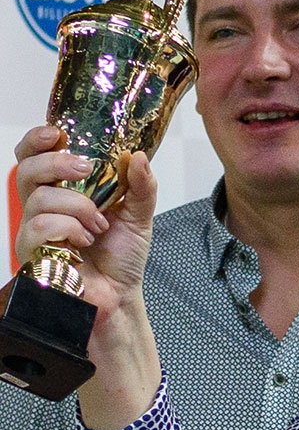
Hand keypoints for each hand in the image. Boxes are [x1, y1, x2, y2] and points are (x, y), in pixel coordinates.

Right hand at [14, 123, 156, 320]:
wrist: (120, 295)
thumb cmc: (121, 257)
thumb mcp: (138, 216)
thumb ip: (141, 186)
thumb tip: (138, 156)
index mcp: (61, 189)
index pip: (34, 155)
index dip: (37, 139)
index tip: (57, 133)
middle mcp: (42, 206)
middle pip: (26, 168)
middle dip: (56, 163)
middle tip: (85, 169)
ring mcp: (33, 229)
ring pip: (39, 198)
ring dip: (76, 206)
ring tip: (99, 225)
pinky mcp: (32, 253)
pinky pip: (40, 226)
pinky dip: (69, 228)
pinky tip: (85, 241)